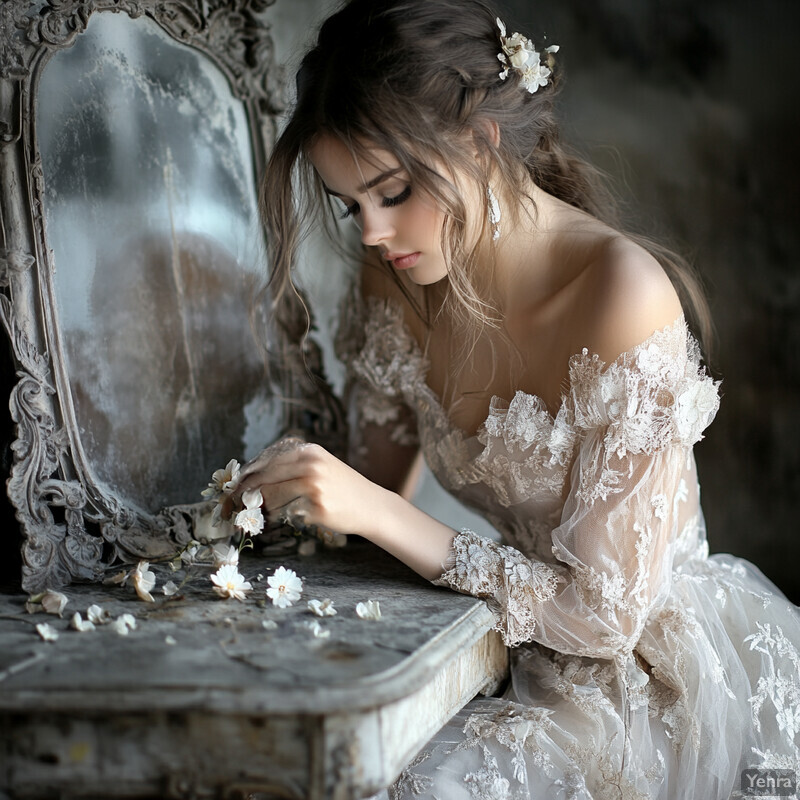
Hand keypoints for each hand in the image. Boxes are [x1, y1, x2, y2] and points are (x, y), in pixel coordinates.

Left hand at [232, 437, 384, 536]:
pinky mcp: (316, 507)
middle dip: (243, 494)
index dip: (244, 476)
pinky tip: (285, 518)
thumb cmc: (340, 486)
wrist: (370, 505)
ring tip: (261, 515)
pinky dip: (279, 518)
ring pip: (270, 498)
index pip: (264, 460)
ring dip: (261, 509)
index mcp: (308, 450)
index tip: (232, 489)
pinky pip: (285, 514)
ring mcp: (313, 486)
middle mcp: (310, 464)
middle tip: (230, 506)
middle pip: (262, 478)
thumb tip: (248, 479)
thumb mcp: (318, 464)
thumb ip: (289, 466)